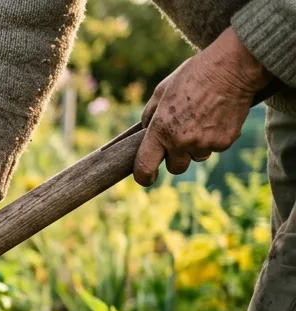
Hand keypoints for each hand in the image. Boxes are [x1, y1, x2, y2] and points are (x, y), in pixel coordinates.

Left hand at [134, 27, 271, 185]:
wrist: (232, 68)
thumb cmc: (194, 75)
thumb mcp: (162, 90)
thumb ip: (150, 114)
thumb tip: (143, 131)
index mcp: (160, 130)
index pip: (145, 166)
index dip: (144, 176)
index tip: (147, 178)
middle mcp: (181, 141)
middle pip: (175, 167)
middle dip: (176, 157)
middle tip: (181, 137)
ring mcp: (204, 144)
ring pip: (196, 157)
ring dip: (197, 146)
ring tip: (202, 119)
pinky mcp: (225, 142)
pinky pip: (215, 148)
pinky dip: (215, 137)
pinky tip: (217, 117)